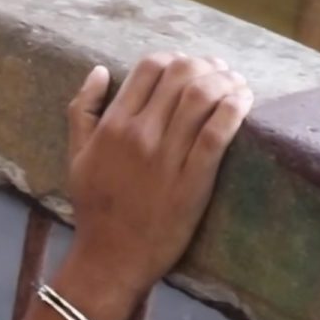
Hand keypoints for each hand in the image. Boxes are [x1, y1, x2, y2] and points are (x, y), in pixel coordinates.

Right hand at [61, 54, 251, 303]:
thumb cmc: (94, 210)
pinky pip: (218, 132)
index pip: (150, 68)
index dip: (175, 59)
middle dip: (205, 65)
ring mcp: (167, 158)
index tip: (188, 68)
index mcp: (113, 126)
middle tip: (219, 72)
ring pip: (203, 97)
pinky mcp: (193, 181)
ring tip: (235, 84)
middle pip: (181, 75)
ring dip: (225, 81)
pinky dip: (235, 108)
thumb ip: (82, 111)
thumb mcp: (75, 156)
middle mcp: (139, 135)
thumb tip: (99, 71)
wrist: (111, 259)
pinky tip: (243, 101)